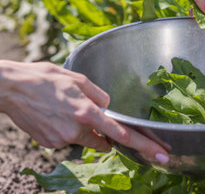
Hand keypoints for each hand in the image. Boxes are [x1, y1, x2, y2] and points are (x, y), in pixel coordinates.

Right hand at [0, 60, 169, 162]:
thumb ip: (99, 95)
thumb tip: (109, 107)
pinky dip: (70, 130)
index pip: (123, 134)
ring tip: (69, 110)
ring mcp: (62, 140)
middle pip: (105, 140)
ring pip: (87, 139)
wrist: (10, 88)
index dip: (145, 145)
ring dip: (88, 130)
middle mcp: (76, 130)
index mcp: (88, 112)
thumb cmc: (44, 79)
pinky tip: (58, 115)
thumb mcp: (78, 79)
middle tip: (106, 126)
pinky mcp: (50, 144)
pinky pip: (70, 140)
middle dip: (111, 137)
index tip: (161, 155)